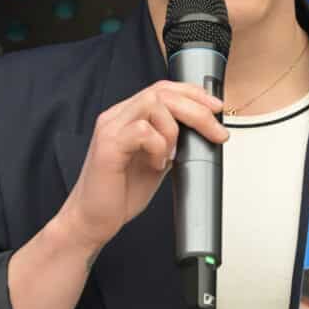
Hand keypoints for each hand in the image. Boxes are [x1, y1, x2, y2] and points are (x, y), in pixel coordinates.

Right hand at [57, 81, 226, 254]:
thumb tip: (202, 132)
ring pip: (154, 105)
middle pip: (163, 92)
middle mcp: (117, 117)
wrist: (92, 220)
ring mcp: (110, 129)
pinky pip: (143, 131)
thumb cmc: (120, 193)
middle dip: (197, 110)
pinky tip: (157, 165)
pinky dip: (159, 147)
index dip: (193, 93)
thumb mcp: (157, 161)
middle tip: (215, 132)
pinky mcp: (108, 146)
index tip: (216, 108)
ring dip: (174, 131)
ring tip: (171, 156)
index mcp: (128, 116)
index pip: (163, 88)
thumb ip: (172, 142)